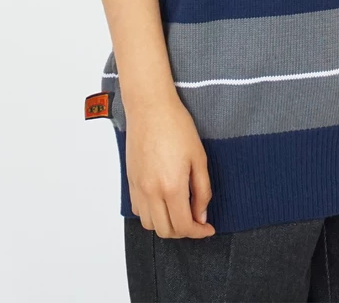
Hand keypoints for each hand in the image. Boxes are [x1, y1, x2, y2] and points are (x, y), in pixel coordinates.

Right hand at [125, 92, 215, 237]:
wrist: (150, 107)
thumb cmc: (176, 126)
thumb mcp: (199, 157)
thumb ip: (202, 190)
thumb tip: (201, 215)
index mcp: (172, 187)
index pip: (184, 226)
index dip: (199, 232)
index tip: (208, 228)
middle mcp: (151, 192)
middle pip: (166, 231)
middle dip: (183, 231)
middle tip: (196, 219)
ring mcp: (138, 187)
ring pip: (149, 224)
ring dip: (166, 225)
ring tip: (179, 211)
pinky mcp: (130, 181)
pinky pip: (138, 210)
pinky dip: (151, 214)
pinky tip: (163, 201)